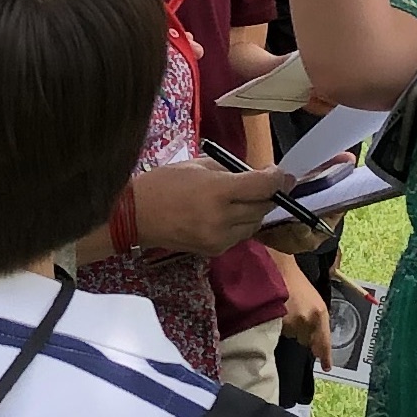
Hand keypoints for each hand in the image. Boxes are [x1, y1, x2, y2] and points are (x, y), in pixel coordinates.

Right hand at [128, 161, 278, 256]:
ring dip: (255, 210)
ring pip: (254, 224)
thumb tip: (255, 176)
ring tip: (244, 197)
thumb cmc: (163, 183)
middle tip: (268, 182)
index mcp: (218, 191)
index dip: (278, 179)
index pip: (263, 187)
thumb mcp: (198, 165)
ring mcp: (220, 238)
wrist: (135, 216)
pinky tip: (228, 214)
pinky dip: (241, 224)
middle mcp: (223, 218)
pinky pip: (240, 236)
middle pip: (263, 207)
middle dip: (269, 194)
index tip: (281, 173)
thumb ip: (229, 170)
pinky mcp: (214, 251)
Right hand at [279, 254, 332, 366]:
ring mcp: (289, 322)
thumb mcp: (312, 297)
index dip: (325, 355)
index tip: (326, 366)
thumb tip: (313, 338)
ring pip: (289, 335)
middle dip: (301, 333)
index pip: (324, 341)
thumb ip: (316, 317)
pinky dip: (274, 324)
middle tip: (294, 314)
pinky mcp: (273, 321)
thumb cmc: (292, 274)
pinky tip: (273, 312)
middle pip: (305, 340)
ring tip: (282, 309)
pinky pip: (275, 330)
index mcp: (320, 313)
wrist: (273, 261)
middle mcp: (307, 320)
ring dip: (287, 327)